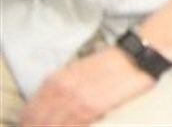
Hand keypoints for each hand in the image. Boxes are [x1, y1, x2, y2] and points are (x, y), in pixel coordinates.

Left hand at [21, 48, 153, 126]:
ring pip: (52, 125)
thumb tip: (47, 105)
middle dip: (37, 126)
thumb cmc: (111, 63)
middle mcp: (61, 90)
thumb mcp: (78, 70)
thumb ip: (60, 86)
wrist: (137, 57)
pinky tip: (73, 126)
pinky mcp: (91, 108)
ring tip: (60, 126)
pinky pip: (72, 126)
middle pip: (38, 121)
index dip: (29, 122)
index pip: (30, 111)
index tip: (32, 126)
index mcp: (55, 80)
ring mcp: (75, 100)